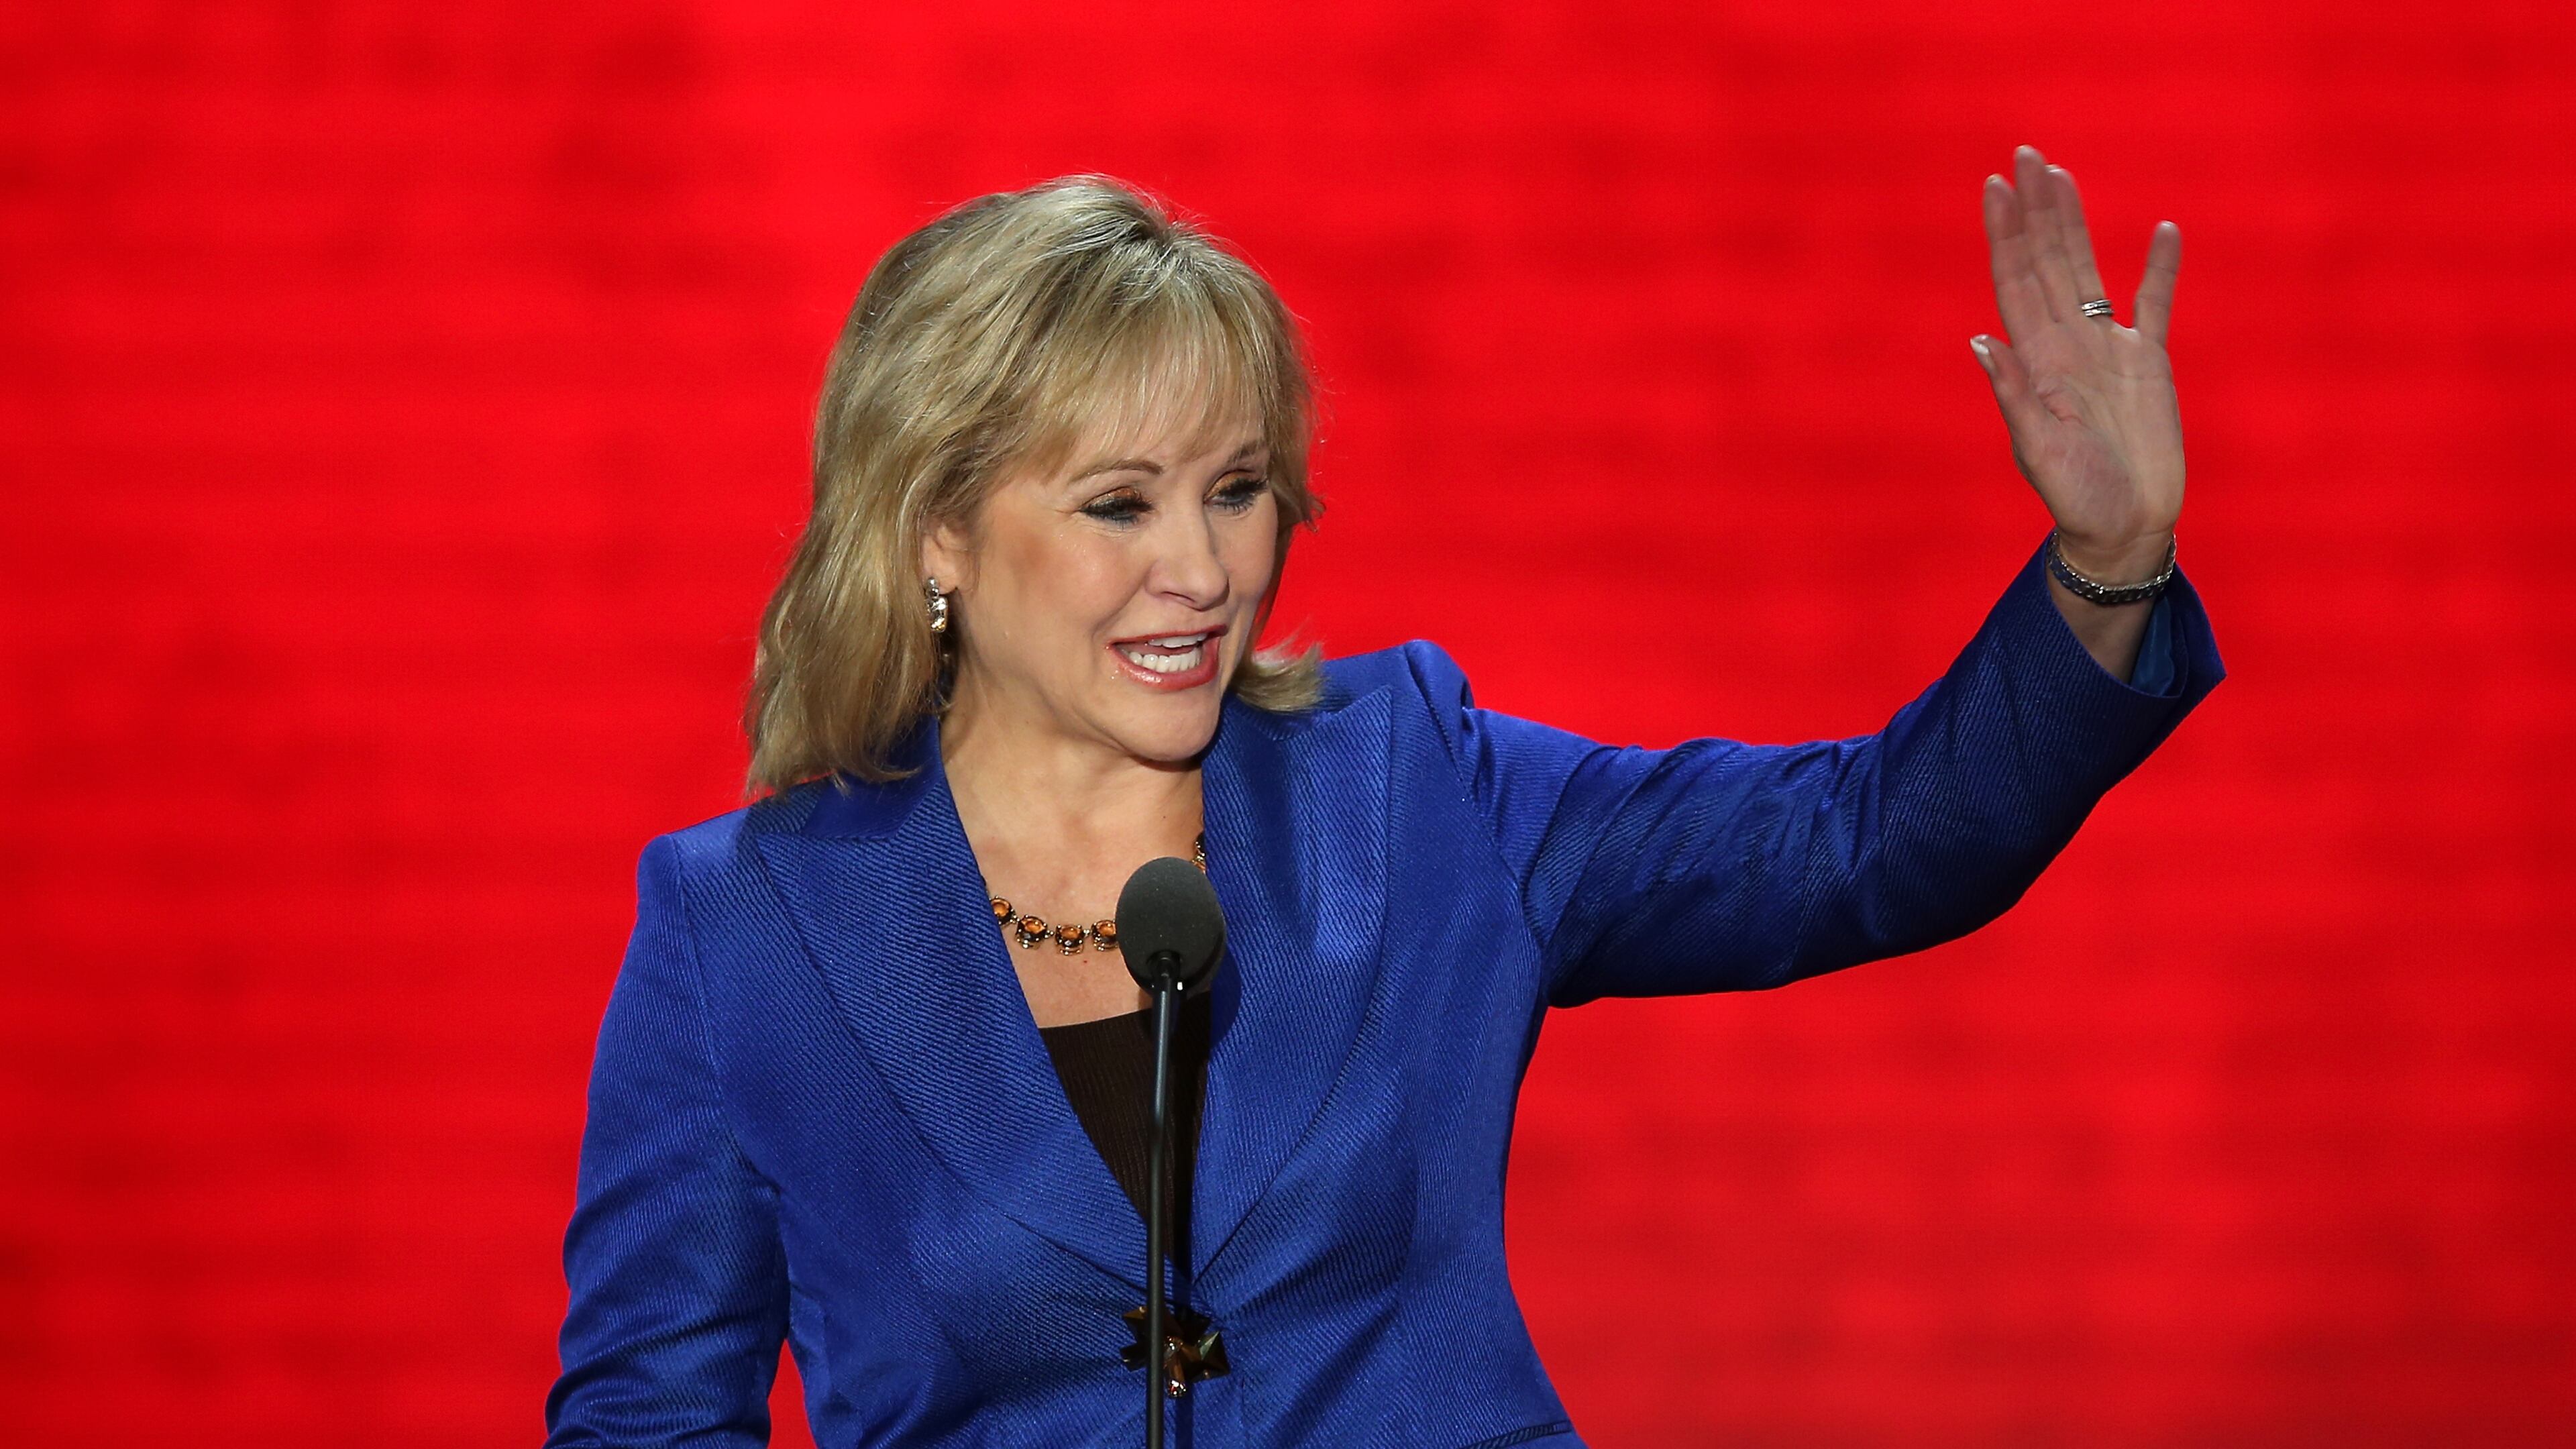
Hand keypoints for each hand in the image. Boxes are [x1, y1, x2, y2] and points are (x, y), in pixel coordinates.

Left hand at [1974, 145, 2183, 582]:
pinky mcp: (2150, 362)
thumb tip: (1983, 340)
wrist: (2124, 527)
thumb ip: (2015, 395)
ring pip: (2089, 270)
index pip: (2015, 281)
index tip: (1996, 187)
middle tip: (2026, 155)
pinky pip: (2156, 304)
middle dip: (2036, 210)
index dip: (2006, 234)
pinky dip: (2160, 269)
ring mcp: (2108, 348)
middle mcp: (2067, 343)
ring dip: (2076, 224)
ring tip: (2062, 176)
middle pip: (2048, 261)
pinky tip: (2162, 231)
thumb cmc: (2075, 497)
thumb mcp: (2038, 449)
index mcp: (2036, 360)